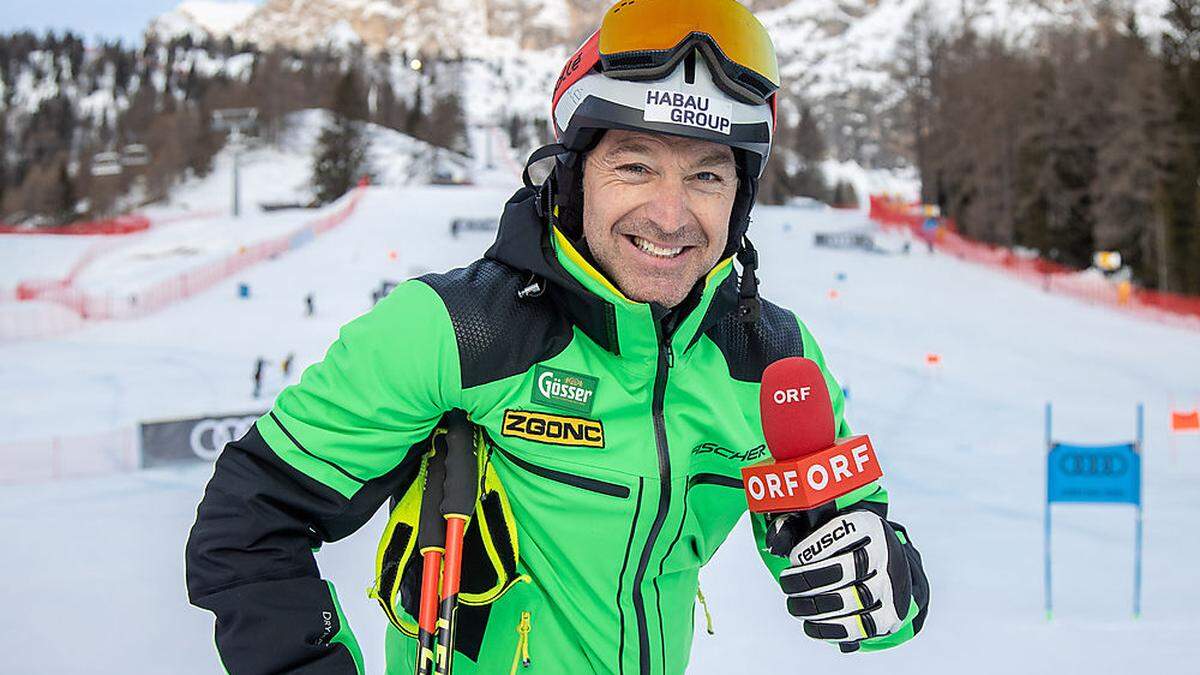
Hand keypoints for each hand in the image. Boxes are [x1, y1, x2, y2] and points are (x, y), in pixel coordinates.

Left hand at [769, 510, 913, 650]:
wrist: (884, 568)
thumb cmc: (844, 546)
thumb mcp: (825, 526)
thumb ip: (796, 526)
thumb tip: (775, 540)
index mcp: (867, 526)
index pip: (842, 533)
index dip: (812, 548)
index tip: (795, 558)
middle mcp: (884, 554)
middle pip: (844, 570)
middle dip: (808, 581)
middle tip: (788, 585)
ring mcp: (890, 587)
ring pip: (851, 602)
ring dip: (814, 608)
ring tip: (795, 605)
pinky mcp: (890, 616)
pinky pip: (860, 628)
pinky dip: (830, 630)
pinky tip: (812, 624)